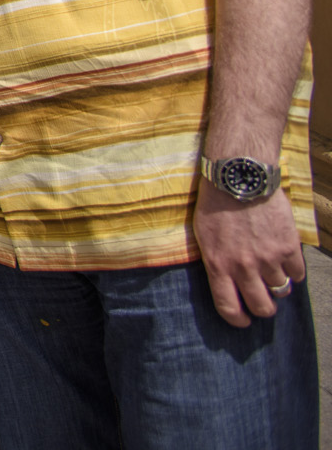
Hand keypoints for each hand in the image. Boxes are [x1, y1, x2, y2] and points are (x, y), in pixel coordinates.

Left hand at [194, 179, 305, 326]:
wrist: (239, 179)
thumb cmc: (215, 205)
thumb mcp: (203, 236)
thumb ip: (215, 261)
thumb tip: (224, 283)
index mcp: (218, 265)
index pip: (228, 307)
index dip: (238, 320)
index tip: (243, 322)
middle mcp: (244, 267)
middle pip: (262, 307)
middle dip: (264, 309)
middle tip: (265, 301)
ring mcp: (268, 259)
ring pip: (282, 290)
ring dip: (279, 285)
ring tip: (273, 272)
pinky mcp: (288, 247)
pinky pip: (298, 274)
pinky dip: (294, 271)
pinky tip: (286, 261)